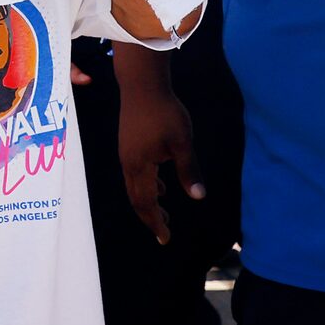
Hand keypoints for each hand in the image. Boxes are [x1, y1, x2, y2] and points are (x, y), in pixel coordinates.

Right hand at [119, 82, 203, 244]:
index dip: (155, 223)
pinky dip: (146, 186)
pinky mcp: (128, 145)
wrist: (142, 84)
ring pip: (134, 186)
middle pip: (136, 199)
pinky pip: (135, 174)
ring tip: (164, 211)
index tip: (165, 239)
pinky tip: (159, 184)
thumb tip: (198, 196)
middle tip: (164, 233)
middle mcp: (128, 163)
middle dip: (150, 217)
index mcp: (140, 166)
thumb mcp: (183, 142)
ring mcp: (126, 153)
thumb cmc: (165, 112)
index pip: (146, 203)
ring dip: (148, 202)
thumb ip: (189, 170)